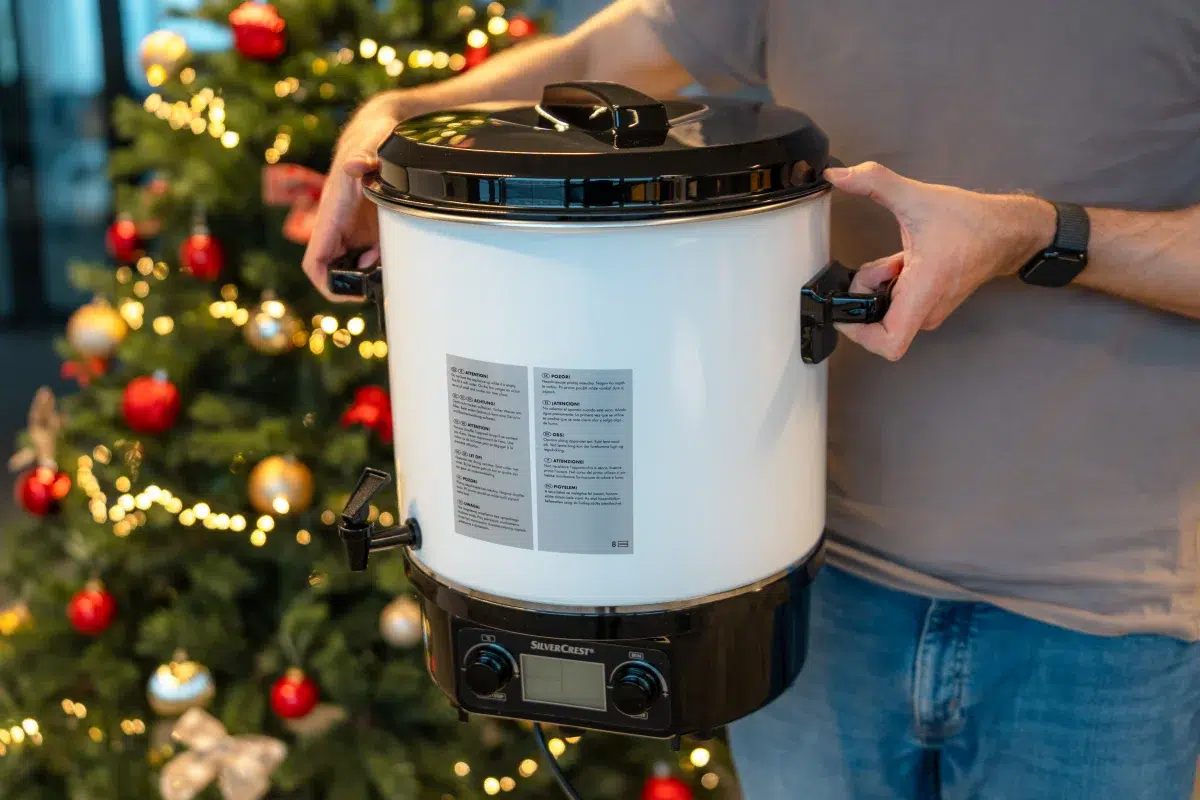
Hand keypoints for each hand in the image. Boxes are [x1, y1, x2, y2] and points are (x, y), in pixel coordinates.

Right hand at [302, 92, 409, 299]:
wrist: (378, 130)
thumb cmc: (370, 137)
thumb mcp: (371, 143)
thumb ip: (364, 154)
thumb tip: (356, 165)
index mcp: (332, 214)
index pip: (315, 260)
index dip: (327, 282)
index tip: (352, 289)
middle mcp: (339, 226)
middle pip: (335, 271)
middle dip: (356, 282)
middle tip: (383, 275)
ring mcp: (353, 229)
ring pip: (354, 266)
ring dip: (372, 273)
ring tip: (394, 261)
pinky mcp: (369, 228)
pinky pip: (370, 255)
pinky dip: (384, 262)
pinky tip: (401, 251)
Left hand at [823, 162, 1056, 360]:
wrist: (1007, 231)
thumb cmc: (971, 222)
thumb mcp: (916, 196)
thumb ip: (874, 182)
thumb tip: (838, 175)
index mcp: (924, 291)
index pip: (889, 343)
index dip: (859, 334)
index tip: (845, 308)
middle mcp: (927, 309)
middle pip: (877, 325)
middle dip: (864, 296)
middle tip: (877, 269)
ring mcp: (929, 310)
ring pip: (886, 312)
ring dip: (877, 287)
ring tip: (894, 260)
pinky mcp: (930, 304)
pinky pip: (897, 304)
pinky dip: (889, 284)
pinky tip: (901, 261)